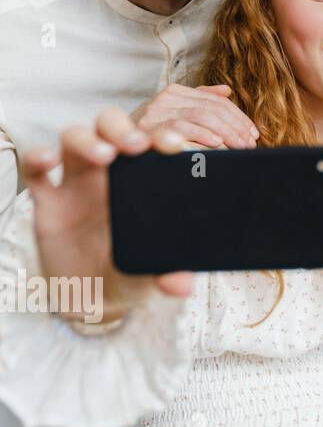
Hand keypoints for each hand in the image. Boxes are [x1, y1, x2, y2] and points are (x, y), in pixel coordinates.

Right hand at [21, 108, 193, 323]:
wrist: (93, 298)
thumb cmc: (131, 274)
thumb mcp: (150, 277)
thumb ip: (166, 277)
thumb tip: (183, 285)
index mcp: (144, 182)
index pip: (152, 144)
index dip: (162, 135)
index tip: (174, 145)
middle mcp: (110, 175)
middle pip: (111, 127)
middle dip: (123, 128)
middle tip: (138, 145)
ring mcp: (77, 184)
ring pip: (75, 138)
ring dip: (88, 139)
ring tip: (105, 155)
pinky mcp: (48, 202)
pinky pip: (36, 170)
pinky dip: (38, 157)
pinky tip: (48, 159)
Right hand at [130, 83, 258, 149]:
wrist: (116, 146)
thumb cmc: (150, 133)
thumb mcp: (175, 114)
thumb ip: (200, 100)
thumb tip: (226, 90)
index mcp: (176, 92)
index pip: (216, 102)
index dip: (239, 118)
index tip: (253, 134)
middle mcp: (165, 98)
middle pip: (212, 108)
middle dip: (236, 127)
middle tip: (250, 143)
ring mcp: (155, 112)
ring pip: (201, 116)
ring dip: (225, 132)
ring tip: (239, 145)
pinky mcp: (147, 128)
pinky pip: (181, 128)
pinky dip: (202, 135)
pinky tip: (217, 144)